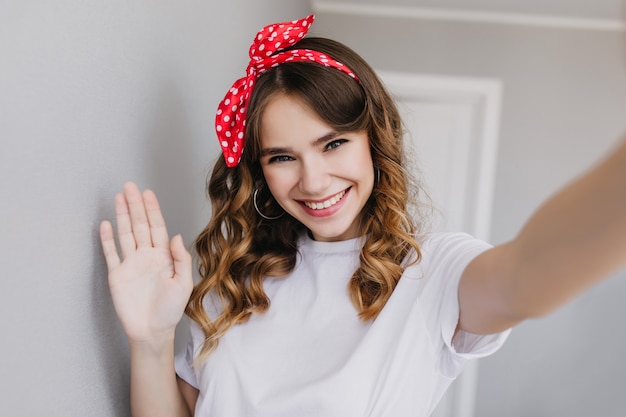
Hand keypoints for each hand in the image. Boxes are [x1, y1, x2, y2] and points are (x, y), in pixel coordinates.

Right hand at [100, 182, 193, 345]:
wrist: (152, 331)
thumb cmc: (171, 310)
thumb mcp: (183, 284)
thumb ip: (181, 259)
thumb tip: (177, 236)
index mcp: (163, 257)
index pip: (157, 227)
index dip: (152, 210)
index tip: (148, 193)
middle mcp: (146, 256)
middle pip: (140, 225)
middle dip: (136, 205)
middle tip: (130, 186)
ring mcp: (130, 264)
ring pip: (125, 234)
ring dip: (122, 215)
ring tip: (119, 197)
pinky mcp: (117, 275)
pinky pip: (111, 253)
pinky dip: (107, 239)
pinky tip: (106, 224)